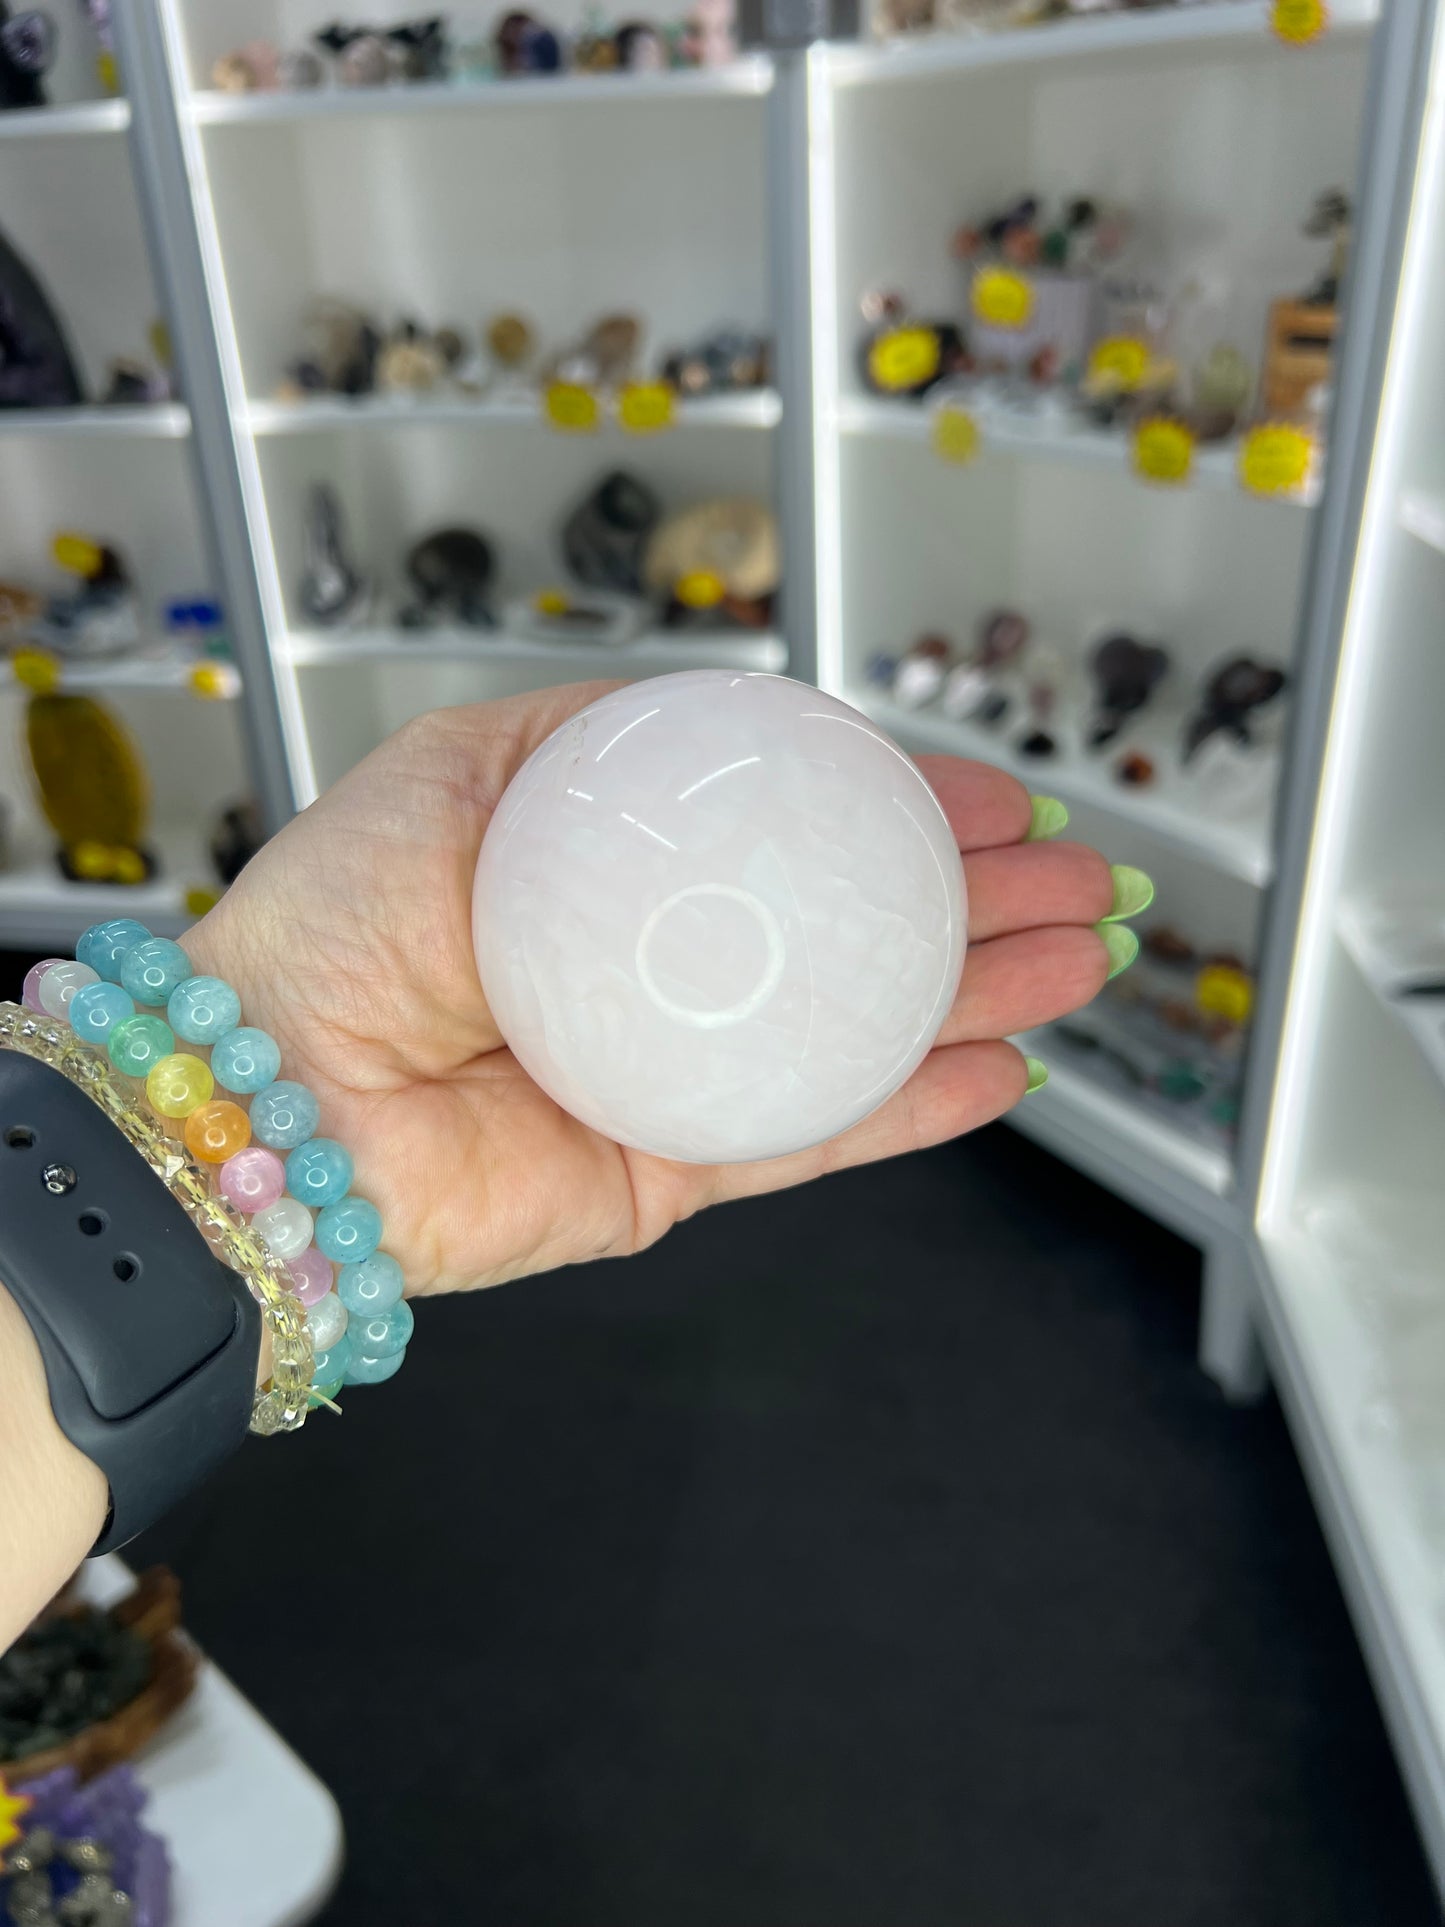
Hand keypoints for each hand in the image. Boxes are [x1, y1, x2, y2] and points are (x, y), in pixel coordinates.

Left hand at [186, 684, 1119, 1294]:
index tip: (992, 793)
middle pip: (851, 927)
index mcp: (613, 864)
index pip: (791, 824)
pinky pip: (815, 1135)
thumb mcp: (470, 770)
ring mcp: (673, 1068)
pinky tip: (1000, 1071)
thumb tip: (737, 735)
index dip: (901, 804)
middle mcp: (654, 963)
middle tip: (1081, 882)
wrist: (272, 1100)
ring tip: (1076, 962)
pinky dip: (913, 1108)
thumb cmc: (336, 926)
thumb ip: (603, 748)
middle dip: (978, 902)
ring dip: (978, 997)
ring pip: (860, 1029)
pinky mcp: (671, 1168)